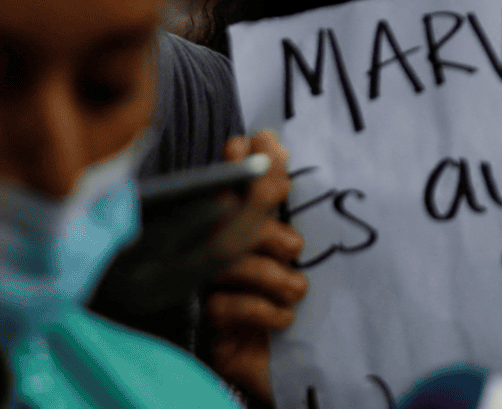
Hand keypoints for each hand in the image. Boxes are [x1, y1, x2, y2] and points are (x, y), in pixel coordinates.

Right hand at [202, 131, 305, 406]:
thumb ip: (274, 196)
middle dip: (257, 213)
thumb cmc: (293, 298)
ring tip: (298, 289)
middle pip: (221, 219)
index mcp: (228, 228)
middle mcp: (207, 254)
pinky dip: (260, 310)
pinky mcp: (208, 329)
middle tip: (295, 243)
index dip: (240, 161)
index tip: (259, 140)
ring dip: (269, 275)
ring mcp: (203, 291)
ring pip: (223, 262)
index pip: (227, 184)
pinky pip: (224, 307)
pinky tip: (284, 318)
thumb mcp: (291, 246)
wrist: (295, 366)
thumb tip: (267, 137)